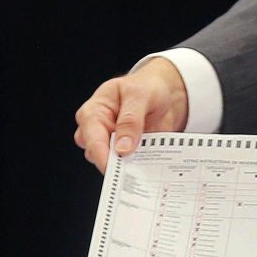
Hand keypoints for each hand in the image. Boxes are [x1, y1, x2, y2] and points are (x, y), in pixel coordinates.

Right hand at [73, 57, 189, 170]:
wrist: (165, 94)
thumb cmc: (146, 87)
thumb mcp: (139, 96)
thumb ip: (130, 120)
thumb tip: (122, 147)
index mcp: (94, 112)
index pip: (91, 137)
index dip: (101, 155)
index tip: (115, 167)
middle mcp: (99, 130)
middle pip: (96, 155)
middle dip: (114, 164)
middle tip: (134, 168)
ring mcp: (112, 144)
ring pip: (112, 165)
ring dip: (129, 167)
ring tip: (147, 161)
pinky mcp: (127, 154)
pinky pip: (129, 167)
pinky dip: (139, 168)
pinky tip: (150, 165)